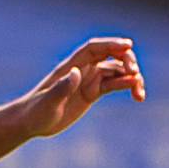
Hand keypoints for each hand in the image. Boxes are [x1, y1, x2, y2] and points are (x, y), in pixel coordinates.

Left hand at [19, 37, 145, 137]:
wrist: (29, 123)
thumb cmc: (34, 112)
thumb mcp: (47, 103)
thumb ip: (61, 87)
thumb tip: (76, 72)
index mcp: (69, 67)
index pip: (94, 48)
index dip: (111, 44)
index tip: (128, 45)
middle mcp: (81, 69)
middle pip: (110, 55)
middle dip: (126, 60)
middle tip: (134, 74)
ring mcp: (87, 80)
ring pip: (116, 71)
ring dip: (131, 78)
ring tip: (139, 94)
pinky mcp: (92, 92)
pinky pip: (114, 84)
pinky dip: (127, 86)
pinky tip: (137, 96)